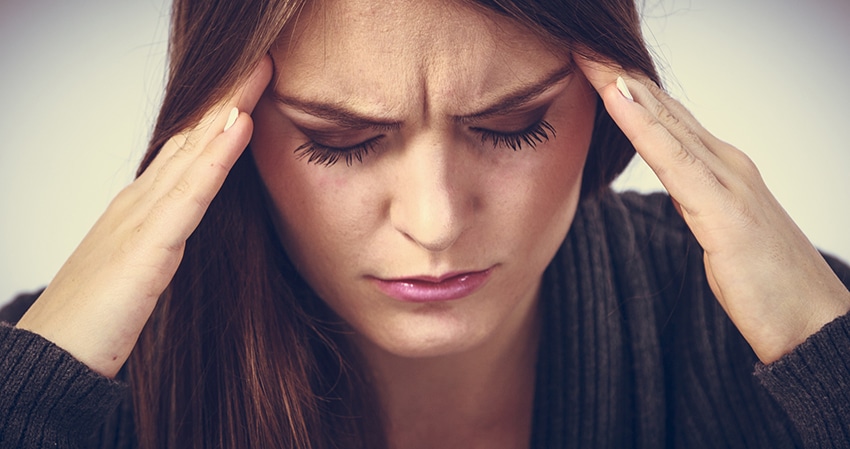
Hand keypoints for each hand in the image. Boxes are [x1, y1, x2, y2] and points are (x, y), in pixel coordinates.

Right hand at [15, 57, 272, 376]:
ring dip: (227, 110)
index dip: (219, 117)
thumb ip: (165, 243)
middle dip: (228, 98)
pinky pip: (191, 191)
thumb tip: (189, 228)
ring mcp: (142, 217)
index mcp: (141, 208)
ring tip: (257, 73)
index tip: (252, 88)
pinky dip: (216, 155)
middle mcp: (140, 201)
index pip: (186, 151)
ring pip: (193, 151)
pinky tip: (237, 125)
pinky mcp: (148, 243)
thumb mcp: (140, 269)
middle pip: (191, 138)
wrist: (54, 357)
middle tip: (260, 61)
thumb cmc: (96, 320)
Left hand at [576, 56, 849, 362]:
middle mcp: (727, 164)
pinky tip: (617, 97)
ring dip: (622, 86)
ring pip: (663, 122)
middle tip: (582, 44)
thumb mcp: (720, 232)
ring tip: (589, 56)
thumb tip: (676, 186)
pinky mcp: (723, 209)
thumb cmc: (767, 284)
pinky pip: (672, 158)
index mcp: (723, 169)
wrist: (814, 324)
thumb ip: (698, 201)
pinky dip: (641, 124)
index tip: (592, 66)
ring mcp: (728, 181)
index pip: (667, 119)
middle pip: (661, 110)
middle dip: (618, 76)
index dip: (629, 90)